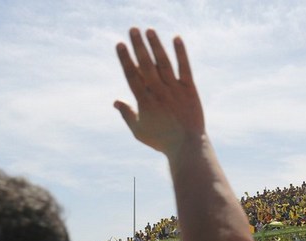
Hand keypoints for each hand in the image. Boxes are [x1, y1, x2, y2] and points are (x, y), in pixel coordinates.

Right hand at [114, 28, 204, 156]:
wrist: (187, 146)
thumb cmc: (161, 140)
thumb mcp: (139, 130)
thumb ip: (127, 114)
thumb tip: (115, 101)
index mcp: (144, 101)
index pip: (132, 75)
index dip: (126, 59)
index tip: (120, 44)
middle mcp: (159, 92)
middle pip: (146, 65)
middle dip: (138, 46)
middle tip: (132, 29)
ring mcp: (174, 90)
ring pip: (164, 63)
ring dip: (156, 45)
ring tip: (149, 31)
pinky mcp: (189, 89)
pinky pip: (185, 68)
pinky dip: (181, 53)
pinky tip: (176, 39)